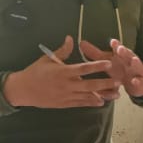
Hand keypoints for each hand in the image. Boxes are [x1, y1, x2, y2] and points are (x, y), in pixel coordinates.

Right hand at [3, 36, 119, 108]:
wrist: (23, 90)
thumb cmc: (35, 72)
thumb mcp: (47, 59)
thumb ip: (62, 51)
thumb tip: (71, 38)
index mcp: (62, 72)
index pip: (83, 68)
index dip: (97, 66)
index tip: (109, 63)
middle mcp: (66, 85)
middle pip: (89, 85)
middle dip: (105, 84)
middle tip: (118, 81)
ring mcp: (66, 96)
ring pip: (87, 96)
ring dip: (102, 95)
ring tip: (116, 94)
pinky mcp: (64, 104)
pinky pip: (80, 104)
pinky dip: (91, 103)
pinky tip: (101, 101)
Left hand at [81, 38, 142, 98]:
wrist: (139, 82)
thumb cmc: (120, 69)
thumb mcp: (108, 61)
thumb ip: (95, 54)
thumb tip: (81, 43)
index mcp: (120, 55)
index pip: (118, 48)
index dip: (116, 45)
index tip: (112, 41)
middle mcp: (129, 60)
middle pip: (127, 54)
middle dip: (124, 51)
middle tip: (120, 49)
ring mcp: (136, 70)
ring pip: (136, 65)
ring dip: (135, 62)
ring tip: (134, 60)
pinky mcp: (140, 81)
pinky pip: (139, 81)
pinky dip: (137, 81)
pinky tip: (134, 81)